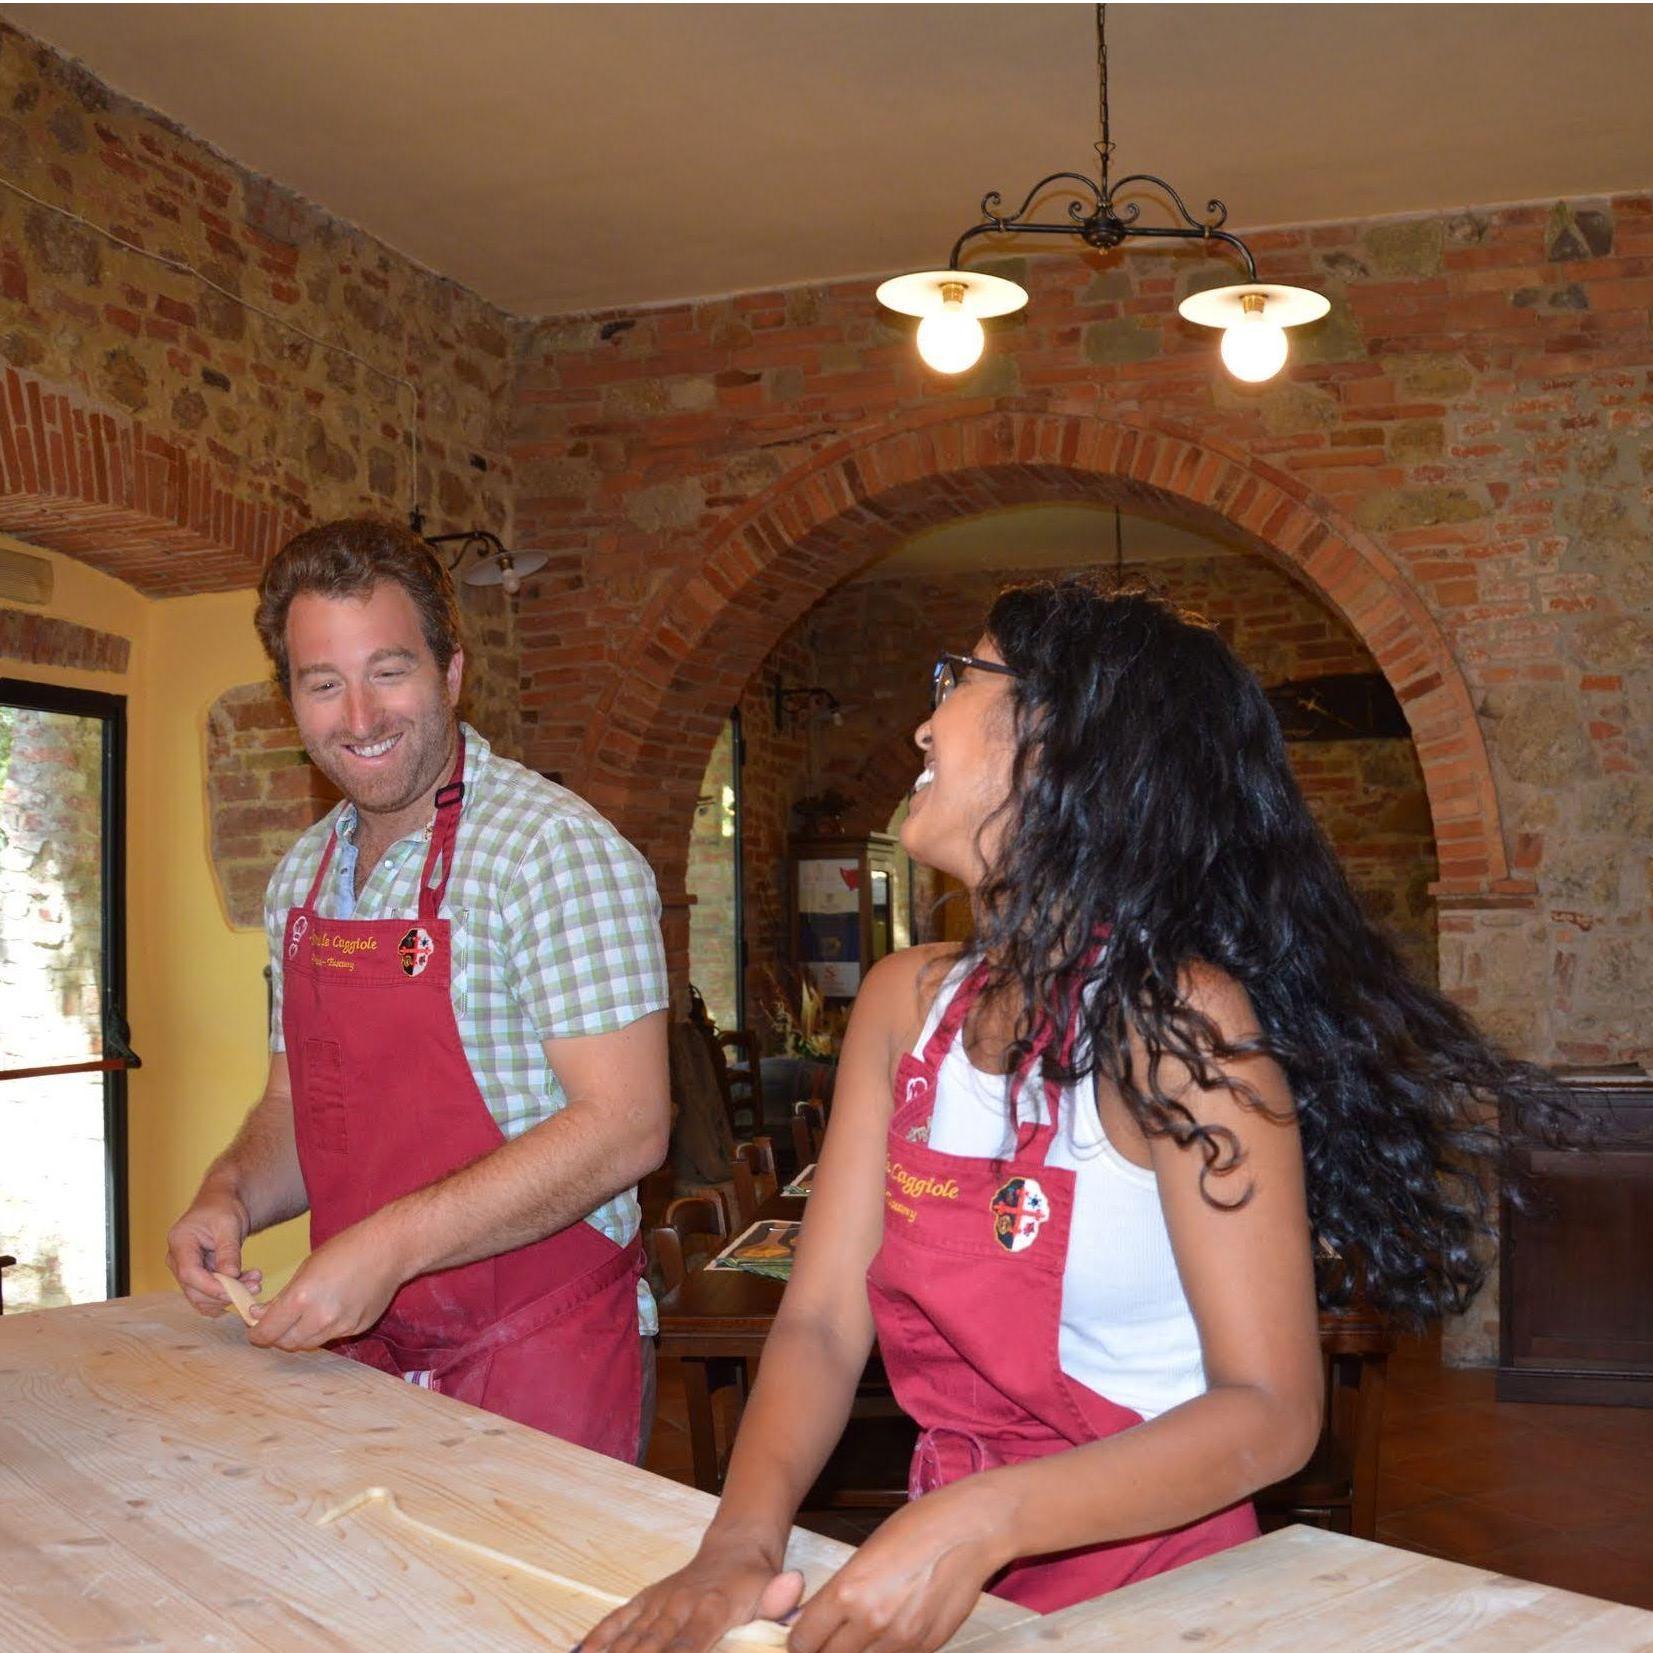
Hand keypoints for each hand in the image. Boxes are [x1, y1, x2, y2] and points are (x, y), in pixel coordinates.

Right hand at [166, 1189, 259, 1316]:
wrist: (220, 1206)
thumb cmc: (222, 1209)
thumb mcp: (229, 1224)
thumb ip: (228, 1250)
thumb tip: (231, 1275)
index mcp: (180, 1242)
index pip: (189, 1273)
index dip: (211, 1286)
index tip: (236, 1290)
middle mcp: (177, 1260)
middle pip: (194, 1290)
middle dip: (225, 1293)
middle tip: (255, 1286)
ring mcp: (185, 1271)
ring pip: (202, 1297)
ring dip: (229, 1295)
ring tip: (256, 1281)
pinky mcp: (197, 1278)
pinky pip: (209, 1295)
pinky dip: (228, 1293)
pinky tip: (248, 1282)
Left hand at [247, 1216, 408, 1351]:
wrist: (390, 1249)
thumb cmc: (347, 1248)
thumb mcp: (306, 1267)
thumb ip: (284, 1296)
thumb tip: (261, 1314)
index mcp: (302, 1297)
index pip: (268, 1331)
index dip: (257, 1333)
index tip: (255, 1330)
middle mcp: (320, 1317)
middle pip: (287, 1343)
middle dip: (278, 1335)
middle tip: (278, 1322)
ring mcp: (341, 1326)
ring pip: (310, 1343)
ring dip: (301, 1334)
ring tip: (305, 1315)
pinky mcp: (358, 1328)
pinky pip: (333, 1335)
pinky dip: (326, 1328)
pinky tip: (334, 1308)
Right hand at [577, 1535, 804, 1652]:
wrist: (737, 1546)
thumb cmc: (756, 1583)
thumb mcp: (774, 1592)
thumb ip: (779, 1602)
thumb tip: (792, 1587)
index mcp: (712, 1609)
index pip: (687, 1646)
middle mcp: (678, 1606)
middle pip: (649, 1647)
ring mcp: (657, 1603)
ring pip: (628, 1638)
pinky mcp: (645, 1601)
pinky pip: (616, 1622)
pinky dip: (597, 1640)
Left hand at [786, 1478, 1011, 1652]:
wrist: (969, 1530)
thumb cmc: (917, 1527)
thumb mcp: (866, 1551)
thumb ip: (842, 1591)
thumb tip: (820, 1617)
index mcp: (848, 1591)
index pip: (804, 1640)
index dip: (800, 1639)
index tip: (804, 1634)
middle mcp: (871, 1622)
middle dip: (825, 1649)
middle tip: (829, 1636)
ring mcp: (901, 1640)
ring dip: (857, 1651)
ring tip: (864, 1630)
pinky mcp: (926, 1648)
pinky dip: (887, 1651)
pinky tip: (893, 1629)